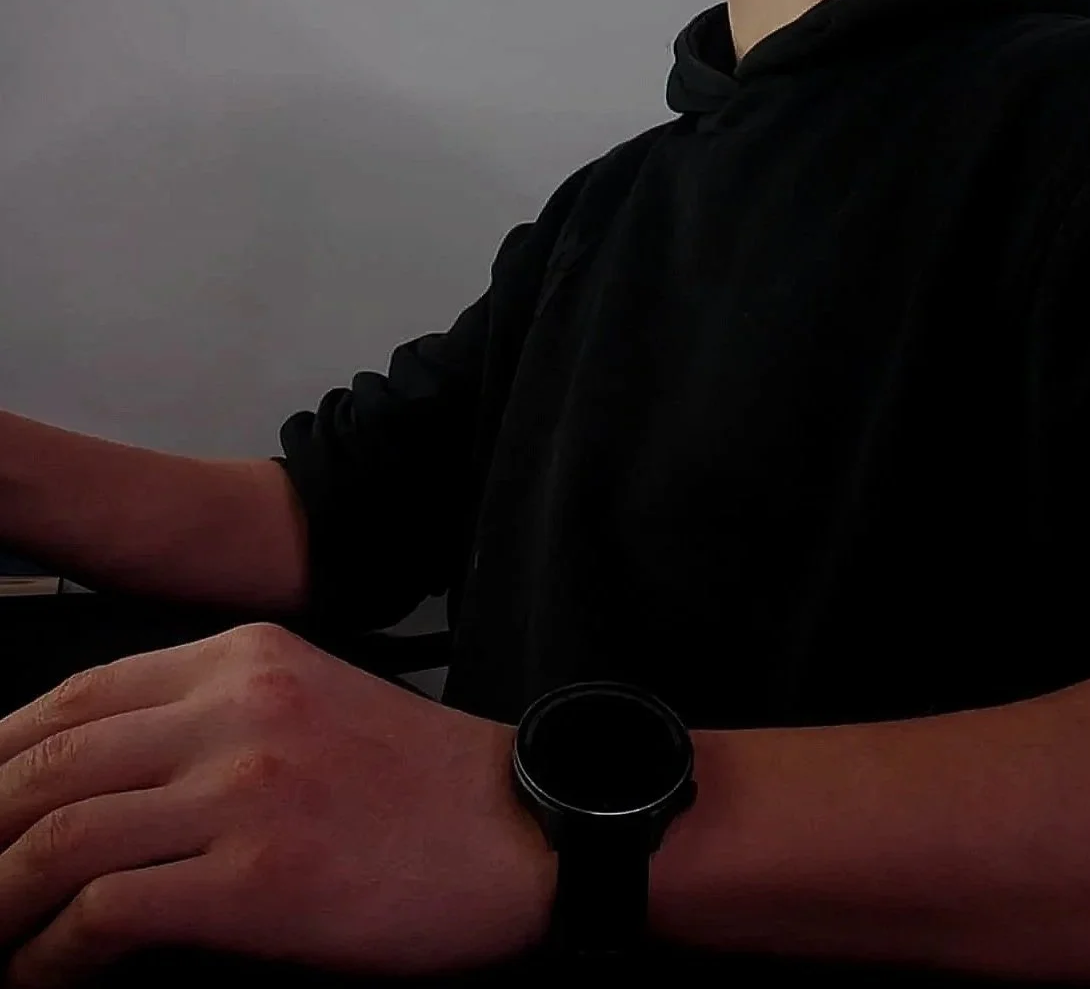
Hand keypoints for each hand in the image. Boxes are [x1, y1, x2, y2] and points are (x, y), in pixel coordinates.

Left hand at [0, 621, 554, 985]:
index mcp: (243, 655)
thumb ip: (210, 716)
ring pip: (59, 834)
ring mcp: (242, 790)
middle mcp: (234, 706)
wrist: (520, 830)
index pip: (75, 694)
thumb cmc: (418, 782)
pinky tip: (43, 975)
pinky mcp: (256, 880)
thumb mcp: (309, 700)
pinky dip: (52, 953)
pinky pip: (106, 913)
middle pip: (47, 760)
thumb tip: (99, 781)